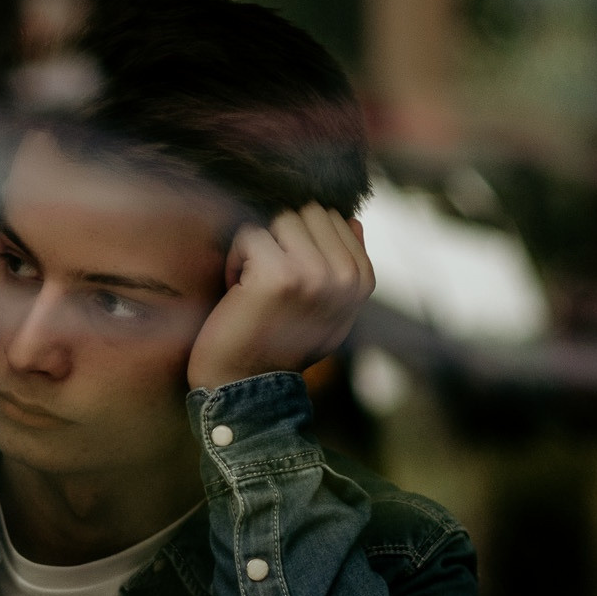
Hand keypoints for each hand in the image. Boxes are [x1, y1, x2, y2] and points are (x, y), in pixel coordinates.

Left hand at [187, 203, 374, 391]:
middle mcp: (344, 277)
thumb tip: (353, 220)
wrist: (246, 382)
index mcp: (361, 281)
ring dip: (259, 247)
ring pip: (280, 219)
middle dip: (282, 238)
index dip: (302, 241)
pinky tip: (239, 291)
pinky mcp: (279, 274)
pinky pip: (250, 233)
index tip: (291, 280)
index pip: (333, 218)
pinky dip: (235, 259)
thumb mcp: (330, 309)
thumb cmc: (282, 343)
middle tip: (270, 280)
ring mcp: (314, 274)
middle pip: (307, 212)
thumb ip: (346, 267)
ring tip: (256, 285)